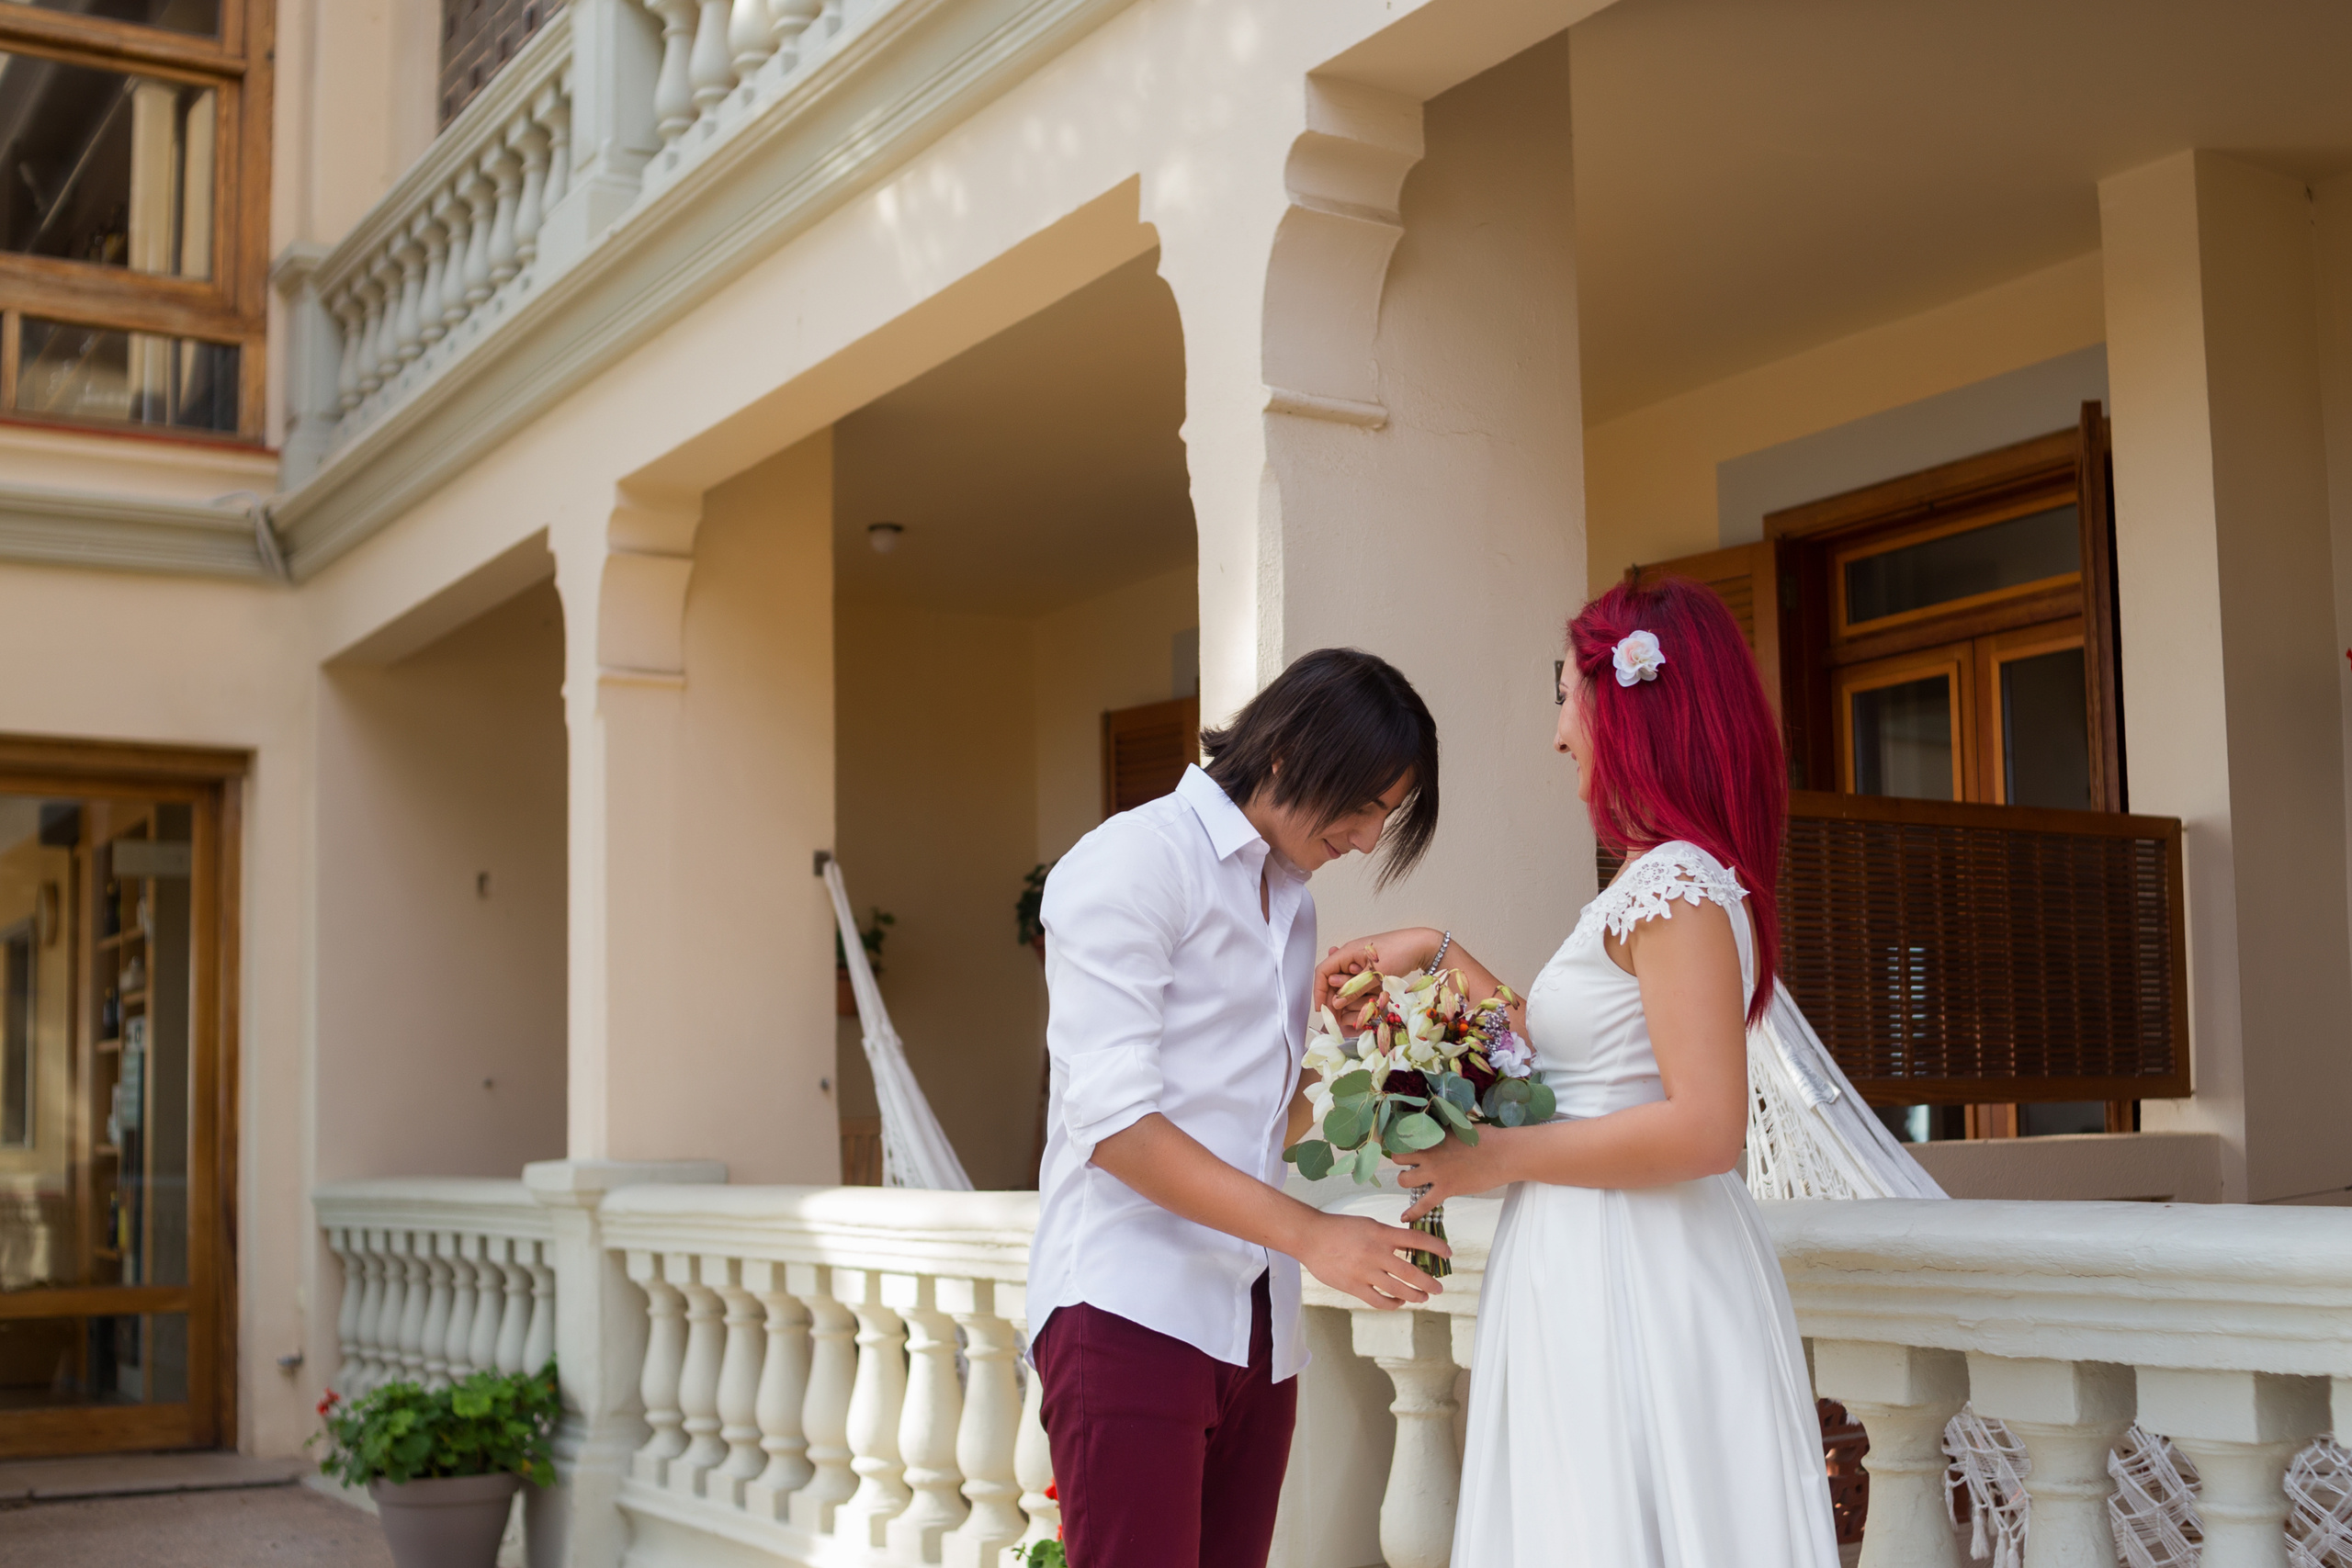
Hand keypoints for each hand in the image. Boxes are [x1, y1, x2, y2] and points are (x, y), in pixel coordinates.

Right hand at [1296, 1212, 1448, 1308]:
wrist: (1311, 1237)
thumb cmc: (1339, 1228)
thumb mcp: (1368, 1224)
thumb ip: (1387, 1236)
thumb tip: (1408, 1246)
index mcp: (1381, 1233)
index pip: (1416, 1240)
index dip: (1436, 1247)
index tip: (1447, 1253)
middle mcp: (1376, 1253)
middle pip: (1411, 1272)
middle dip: (1429, 1282)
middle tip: (1438, 1287)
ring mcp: (1365, 1271)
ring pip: (1398, 1290)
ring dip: (1415, 1296)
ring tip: (1423, 1297)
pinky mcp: (1354, 1286)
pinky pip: (1379, 1301)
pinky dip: (1392, 1304)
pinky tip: (1399, 1302)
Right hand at [1314, 927, 1440, 1009]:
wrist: (1422, 945)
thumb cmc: (1400, 952)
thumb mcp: (1375, 973)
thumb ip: (1354, 988)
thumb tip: (1335, 1003)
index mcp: (1347, 952)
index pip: (1323, 971)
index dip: (1319, 991)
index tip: (1322, 1010)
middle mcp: (1350, 955)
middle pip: (1332, 978)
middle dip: (1332, 998)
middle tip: (1336, 1018)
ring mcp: (1360, 961)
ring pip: (1345, 982)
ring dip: (1345, 997)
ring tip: (1348, 1013)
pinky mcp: (1370, 967)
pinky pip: (1357, 981)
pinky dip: (1357, 993)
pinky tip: (1361, 1003)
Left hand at [1393, 1133, 1500, 1221]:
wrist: (1502, 1153)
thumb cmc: (1487, 1137)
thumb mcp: (1460, 1127)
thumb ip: (1445, 1130)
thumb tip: (1440, 1129)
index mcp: (1433, 1136)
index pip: (1405, 1138)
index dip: (1402, 1142)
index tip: (1404, 1145)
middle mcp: (1429, 1153)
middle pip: (1398, 1158)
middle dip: (1401, 1162)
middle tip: (1410, 1165)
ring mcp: (1436, 1172)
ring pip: (1404, 1180)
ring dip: (1406, 1181)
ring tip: (1414, 1182)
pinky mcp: (1446, 1188)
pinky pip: (1423, 1204)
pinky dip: (1413, 1212)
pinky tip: (1405, 1217)